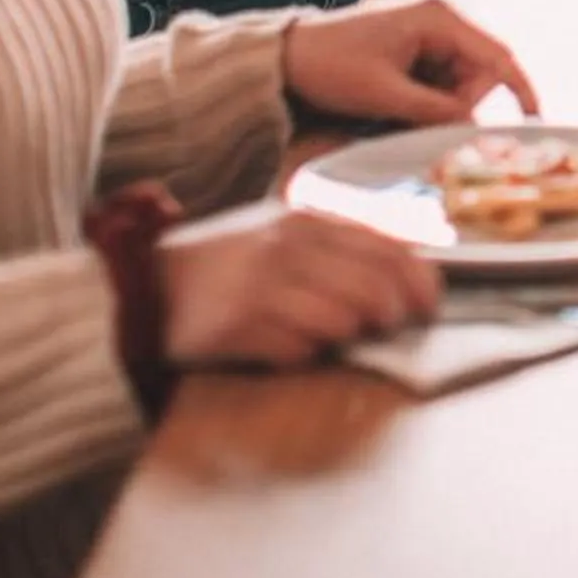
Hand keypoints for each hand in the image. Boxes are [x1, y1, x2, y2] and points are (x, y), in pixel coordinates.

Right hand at [158, 202, 440, 366]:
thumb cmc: (230, 267)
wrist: (149, 284)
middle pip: (373, 289)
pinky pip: (296, 350)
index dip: (420, 281)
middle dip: (391, 317)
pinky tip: (287, 348)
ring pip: (341, 322)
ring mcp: (261, 286)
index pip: (387, 248)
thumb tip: (403, 275)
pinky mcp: (236, 326)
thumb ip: (338, 248)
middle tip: (387, 330)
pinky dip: (302, 355)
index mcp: (307, 223)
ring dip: (347, 337)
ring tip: (332, 338)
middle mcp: (288, 248)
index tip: (429, 306)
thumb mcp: (284, 239)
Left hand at [283, 0, 540, 124]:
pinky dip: (428, 106)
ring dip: (442, 109)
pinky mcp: (414, 54)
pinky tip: (399, 113)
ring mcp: (427, 39)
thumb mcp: (383, 94)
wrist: (284, 58)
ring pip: (459, 85)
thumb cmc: (329, 65)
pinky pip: (439, 86)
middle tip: (431, 129)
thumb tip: (476, 127)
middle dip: (464, 106)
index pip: (497, 56)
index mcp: (438, 20)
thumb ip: (434, 111)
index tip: (534, 121)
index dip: (521, 90)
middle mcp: (440, 24)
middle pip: (479, 74)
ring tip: (402, 119)